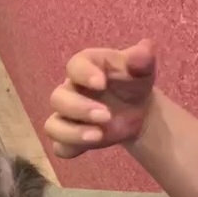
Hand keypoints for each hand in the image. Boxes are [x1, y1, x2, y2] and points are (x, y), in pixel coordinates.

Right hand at [45, 39, 155, 157]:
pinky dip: (70, 148)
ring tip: (98, 136)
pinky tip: (90, 146)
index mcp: (85, 67)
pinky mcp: (69, 139)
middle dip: (80, 109)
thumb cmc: (133, 83)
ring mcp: (67, 117)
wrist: (137, 110)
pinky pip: (59, 147)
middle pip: (58, 99)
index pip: (74, 66)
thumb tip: (145, 48)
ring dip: (72, 133)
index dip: (84, 74)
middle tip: (106, 116)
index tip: (101, 84)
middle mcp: (70, 91)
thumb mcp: (143, 69)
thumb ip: (142, 58)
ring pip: (53, 126)